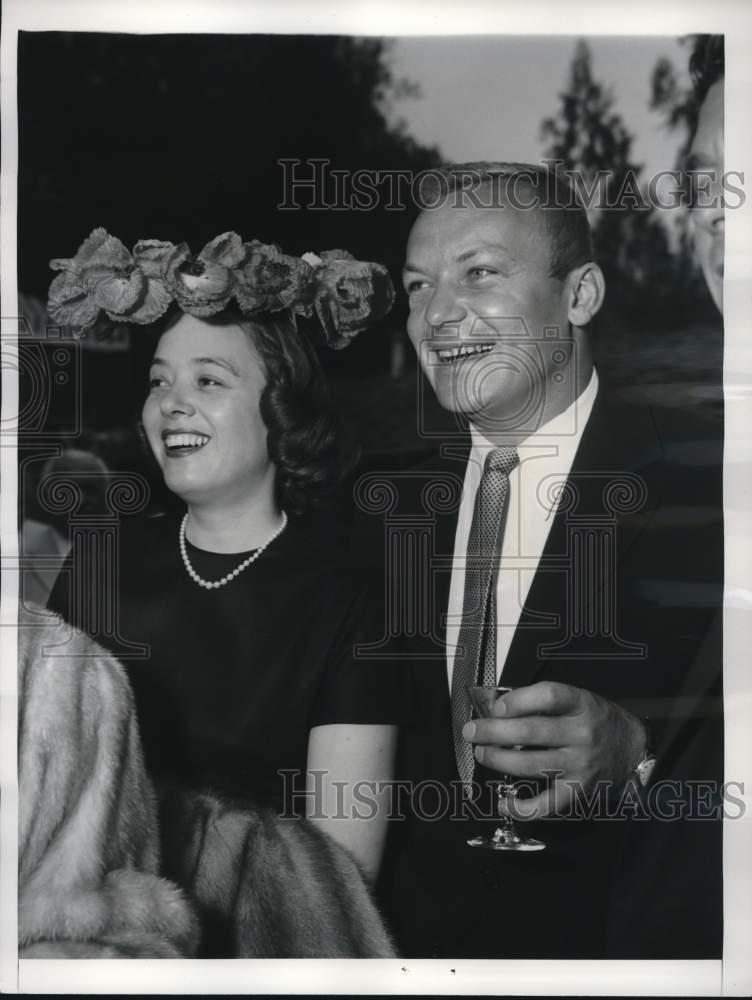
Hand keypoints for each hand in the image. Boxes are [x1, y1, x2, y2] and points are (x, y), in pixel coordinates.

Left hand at [462, 681, 646, 818]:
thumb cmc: (595, 720)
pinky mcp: (578, 791)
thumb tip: (497, 709)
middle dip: (493, 731)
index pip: (549, 696)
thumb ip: (542, 702)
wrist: (632, 749)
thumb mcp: (577, 700)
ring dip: (499, 760)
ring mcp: (580, 765)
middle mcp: (582, 734)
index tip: (496, 706)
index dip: (518, 700)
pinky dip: (521, 807)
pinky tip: (504, 802)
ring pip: (531, 764)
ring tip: (482, 753)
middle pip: (531, 731)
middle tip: (472, 731)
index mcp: (581, 704)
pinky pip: (546, 804)